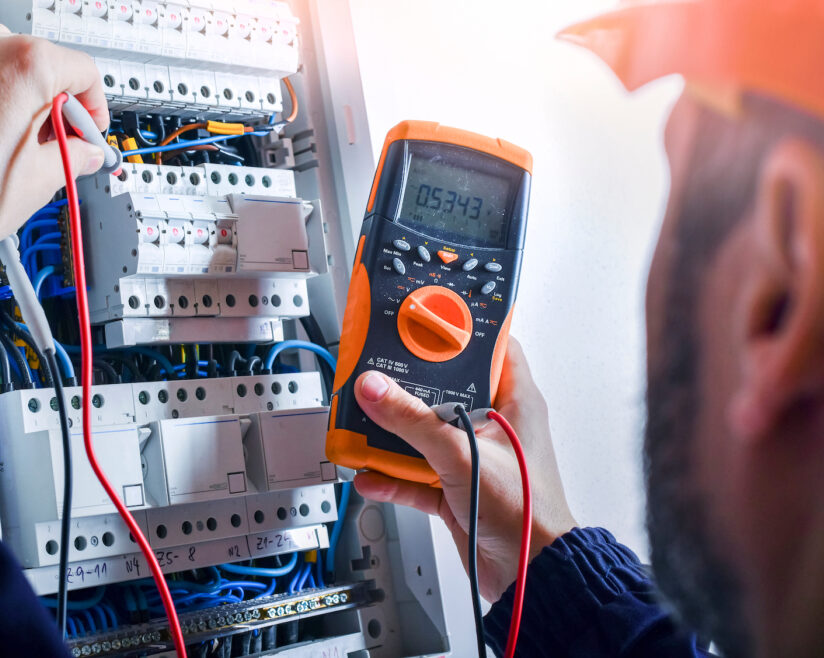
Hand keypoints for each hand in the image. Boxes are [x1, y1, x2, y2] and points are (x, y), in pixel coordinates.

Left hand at [0, 24, 108, 244]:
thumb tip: (83, 153)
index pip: (80, 70)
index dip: (92, 105)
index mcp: (23, 65)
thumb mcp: (42, 178)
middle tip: (53, 138)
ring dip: (9, 92)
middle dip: (49, 100)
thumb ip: (74, 155)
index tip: (86, 126)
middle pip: (36, 61)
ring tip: (8, 137)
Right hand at [353, 338, 576, 600]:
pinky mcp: (455, 486)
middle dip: (408, 385)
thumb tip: (376, 389)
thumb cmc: (528, 513)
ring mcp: (472, 456)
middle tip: (377, 370)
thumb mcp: (463, 454)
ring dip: (393, 434)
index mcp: (513, 401)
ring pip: (424, 432)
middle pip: (444, 389)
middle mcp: (492, 425)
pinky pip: (416, 474)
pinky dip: (393, 475)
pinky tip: (371, 474)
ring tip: (364, 425)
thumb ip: (414, 420)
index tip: (424, 317)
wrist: (531, 576)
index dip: (460, 329)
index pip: (489, 347)